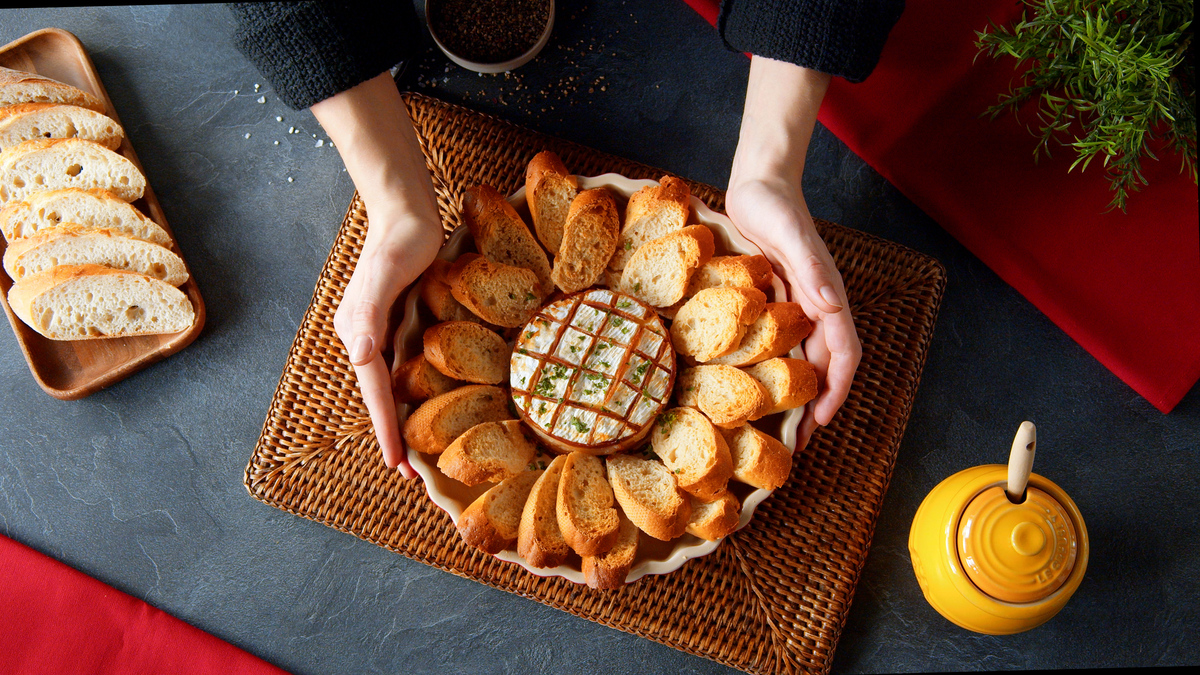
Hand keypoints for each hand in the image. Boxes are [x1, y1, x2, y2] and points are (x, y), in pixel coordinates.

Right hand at [313, 72, 442, 473]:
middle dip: (393, 435)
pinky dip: (414, 392)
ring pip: (393, 385)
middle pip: (381, 395)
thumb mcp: (386, 274)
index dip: (387, 429)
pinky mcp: (400, 323)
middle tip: (410, 476)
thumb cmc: (400, 240)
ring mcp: (382, 331)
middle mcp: (366, 338)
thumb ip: (369, 314)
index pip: (376, 391)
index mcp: (359, 333)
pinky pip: (405, 367)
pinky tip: (427, 406)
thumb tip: (358, 357)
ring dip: (402, 418)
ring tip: (417, 454)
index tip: (397, 464)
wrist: (408, 210)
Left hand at [729, 56, 861, 448]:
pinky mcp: (771, 302)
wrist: (759, 182)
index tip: (818, 425)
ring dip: (791, 394)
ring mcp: (793, 306)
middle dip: (812, 407)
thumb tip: (832, 308)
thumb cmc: (775, 204)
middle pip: (821, 367)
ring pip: (798, 360)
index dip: (834, 393)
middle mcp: (814, 307)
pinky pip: (775, 344)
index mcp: (825, 297)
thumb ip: (811, 269)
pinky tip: (747, 386)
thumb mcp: (791, 234)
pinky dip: (769, 369)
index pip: (843, 355)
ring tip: (771, 426)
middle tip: (790, 444)